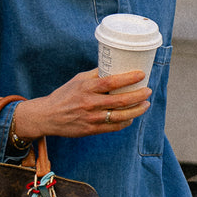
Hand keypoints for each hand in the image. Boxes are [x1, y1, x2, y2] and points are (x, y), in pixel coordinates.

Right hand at [12, 69, 151, 139]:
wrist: (48, 116)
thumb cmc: (65, 95)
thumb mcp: (78, 80)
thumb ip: (96, 74)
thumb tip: (115, 66)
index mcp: (86, 87)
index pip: (111, 82)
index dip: (128, 78)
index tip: (141, 74)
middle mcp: (90, 103)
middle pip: (120, 100)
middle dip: (138, 95)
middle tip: (148, 90)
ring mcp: (91, 118)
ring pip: (120, 116)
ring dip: (137, 110)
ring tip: (145, 104)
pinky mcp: (91, 130)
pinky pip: (114, 127)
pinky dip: (125, 122)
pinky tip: (131, 117)